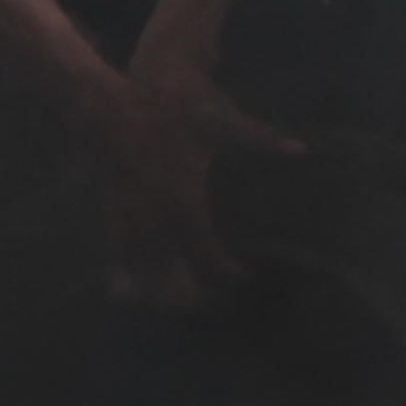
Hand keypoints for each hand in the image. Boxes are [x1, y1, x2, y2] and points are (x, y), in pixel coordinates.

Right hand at [81, 49, 300, 309]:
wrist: (109, 101)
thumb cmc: (169, 109)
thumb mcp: (216, 121)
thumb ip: (257, 139)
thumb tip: (301, 150)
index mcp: (181, 199)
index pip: (203, 250)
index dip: (222, 271)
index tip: (241, 278)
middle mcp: (149, 215)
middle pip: (166, 269)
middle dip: (182, 290)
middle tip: (204, 302)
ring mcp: (122, 215)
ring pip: (136, 266)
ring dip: (151, 286)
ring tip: (170, 305)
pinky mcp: (104, 209)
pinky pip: (114, 249)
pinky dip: (122, 270)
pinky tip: (126, 287)